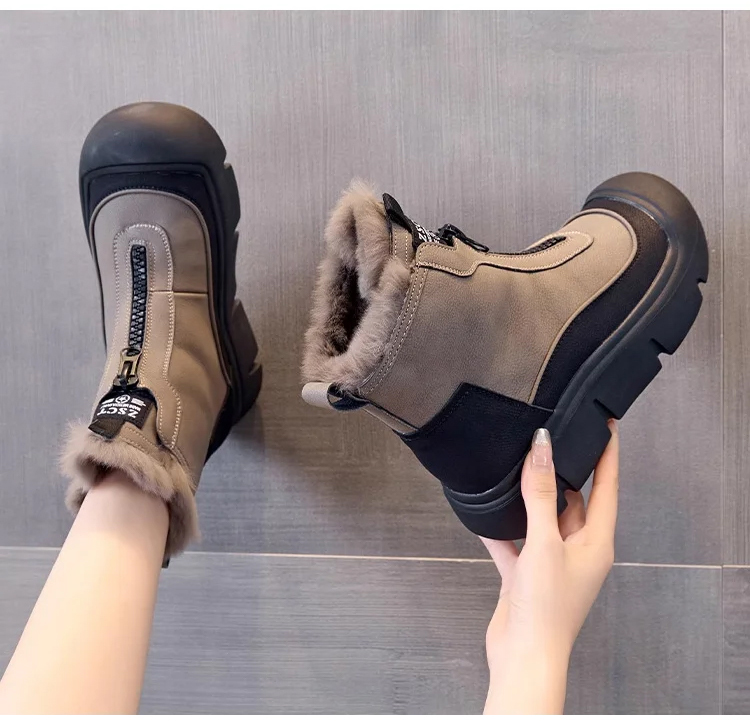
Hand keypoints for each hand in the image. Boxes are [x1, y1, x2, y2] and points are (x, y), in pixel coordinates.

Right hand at [481, 421, 618, 713]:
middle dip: (562, 471)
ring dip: (529, 497)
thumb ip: (541, 493)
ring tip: (515, 465)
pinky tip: (484, 512)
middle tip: (549, 438)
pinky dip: (502, 528)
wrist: (523, 657)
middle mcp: (578, 549)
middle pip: (573, 500)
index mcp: (596, 541)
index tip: (605, 424)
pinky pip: (515, 542)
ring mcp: (551, 563)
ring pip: (542, 519)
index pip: (607, 487)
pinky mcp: (527, 575)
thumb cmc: (546, 605)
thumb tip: (542, 446)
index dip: (607, 454)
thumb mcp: (545, 542)